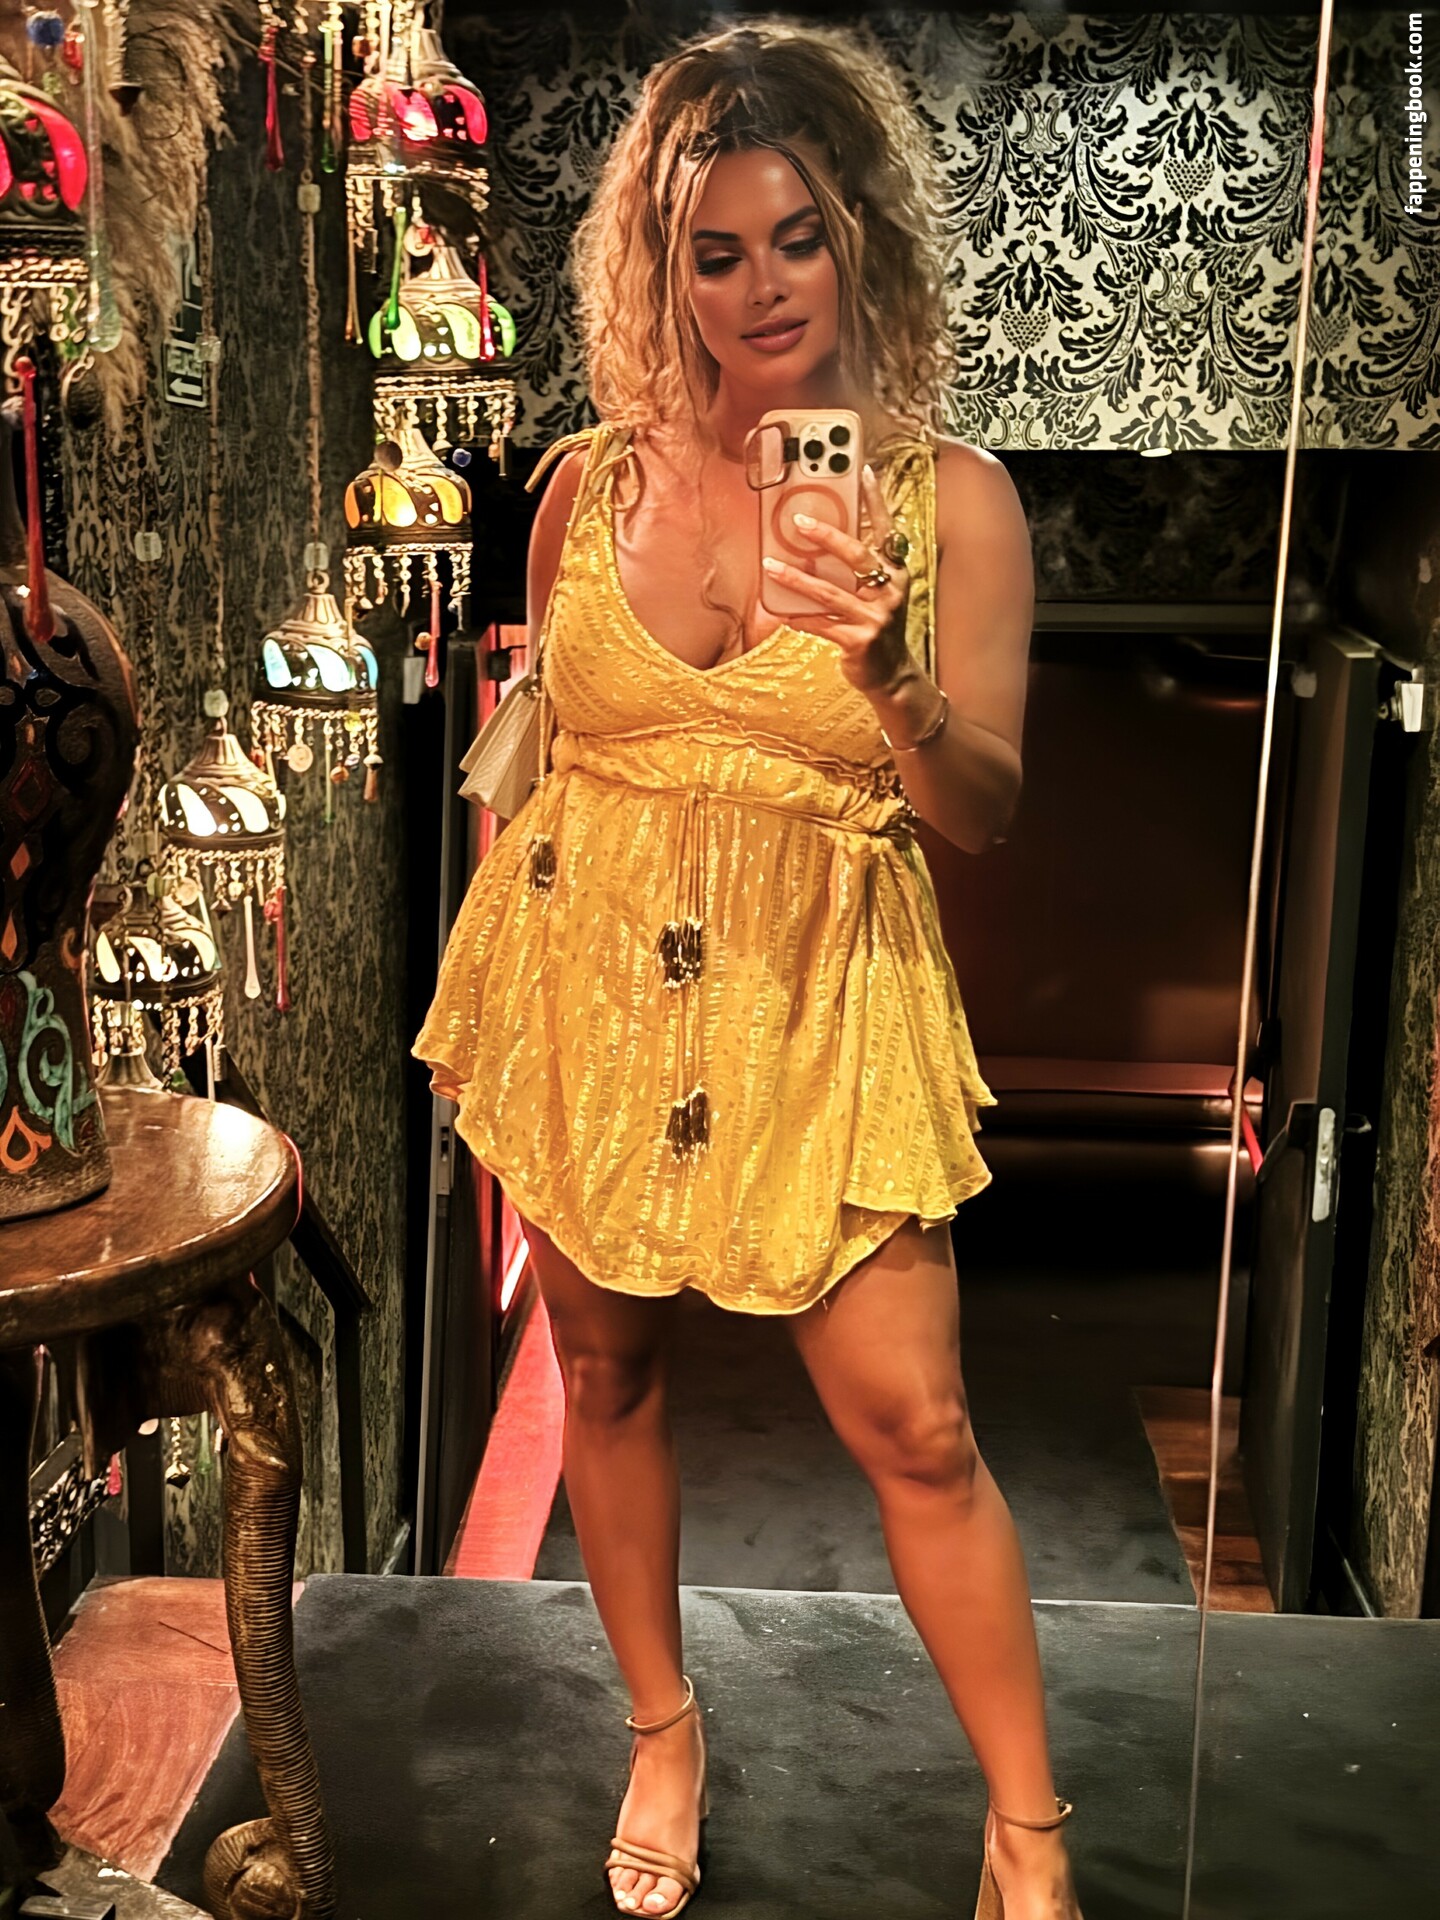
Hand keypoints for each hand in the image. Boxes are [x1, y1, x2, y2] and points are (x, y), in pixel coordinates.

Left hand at [761, 462, 912, 693]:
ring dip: (797, 580)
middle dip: (827, 536)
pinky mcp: (859, 642)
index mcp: (896, 573)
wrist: (892, 675)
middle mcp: (890, 591)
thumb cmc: (877, 627)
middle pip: (857, 556)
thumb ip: (857, 571)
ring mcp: (877, 618)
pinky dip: (800, 618)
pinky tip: (782, 613)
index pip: (887, 530)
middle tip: (799, 522)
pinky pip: (822, 625)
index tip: (864, 470)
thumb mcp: (877, 594)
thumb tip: (817, 545)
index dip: (876, 501)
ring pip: (831, 593)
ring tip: (771, 567)